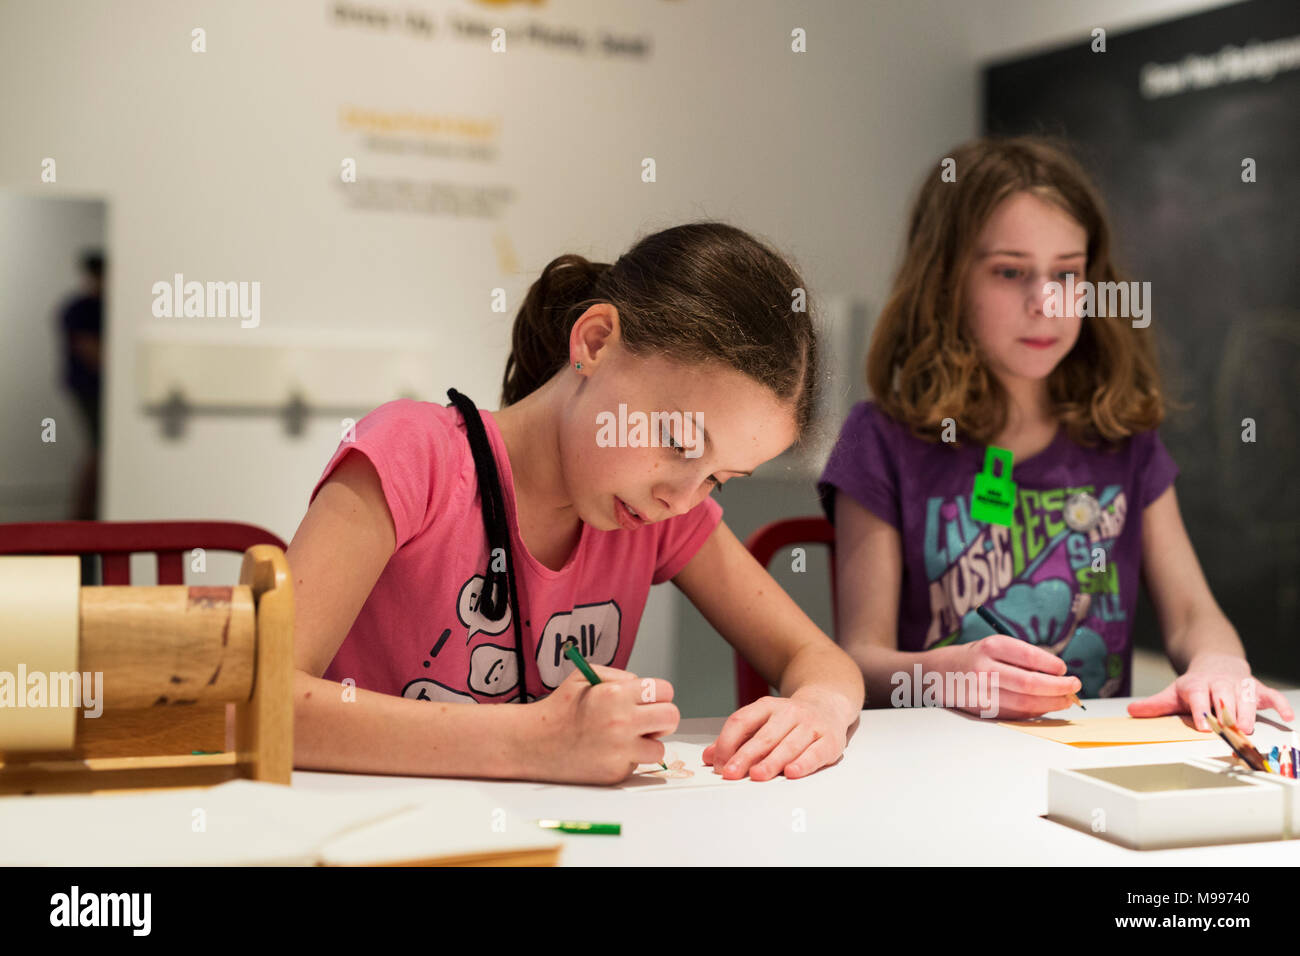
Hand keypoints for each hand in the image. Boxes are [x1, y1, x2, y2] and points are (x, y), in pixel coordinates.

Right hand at [526, 665, 678, 784]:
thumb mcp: (584, 676)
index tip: (649, 700)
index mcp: (615, 694)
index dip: (658, 695)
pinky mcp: (616, 773)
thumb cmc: (560, 708)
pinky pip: (637, 764)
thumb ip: (619, 676)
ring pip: (659, 747)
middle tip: (647, 720)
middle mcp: (622, 722)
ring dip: (647, 742)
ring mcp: (620, 751)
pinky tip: (607, 752)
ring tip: (625, 738)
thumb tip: (645, 688)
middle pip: (671, 717)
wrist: (533, 743)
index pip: (665, 691)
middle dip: (662, 718)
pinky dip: (628, 759)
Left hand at [702, 687, 850, 780]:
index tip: (719, 764)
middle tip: (731, 773)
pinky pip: (815, 753)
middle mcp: (789, 713)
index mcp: (767, 707)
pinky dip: (803, 763)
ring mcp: (810, 725)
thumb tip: (709, 757)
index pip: (741, 721)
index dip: (727, 743)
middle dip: (745, 756)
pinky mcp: (829, 740)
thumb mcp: (761, 721)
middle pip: (763, 736)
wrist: (827, 705)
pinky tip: (791, 772)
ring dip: (771, 762)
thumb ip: (735, 739)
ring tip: (757, 775)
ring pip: (788, 745)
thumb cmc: (789, 720)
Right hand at [943, 635, 1081, 718]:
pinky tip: (1045, 707)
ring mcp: (982, 692)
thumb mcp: (993, 647)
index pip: (1029, 657)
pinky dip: (1035, 711)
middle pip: (1030, 683)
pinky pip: (1015, 713)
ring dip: (1051, 703)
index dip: (1052, 665)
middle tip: (1075, 686)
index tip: (1064, 669)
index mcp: (990, 647)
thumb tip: (1057, 675)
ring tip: (1066, 700)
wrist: (937, 672)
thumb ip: (1021, 659)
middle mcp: (984, 668)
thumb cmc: (973, 657)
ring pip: (1025, 702)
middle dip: (1059, 687)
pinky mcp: (981, 710)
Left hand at [1128, 652, 1294, 733]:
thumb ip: (1155, 705)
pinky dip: (1280, 704)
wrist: (1216, 664)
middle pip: (1224, 696)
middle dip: (1226, 712)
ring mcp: (1240, 685)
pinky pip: (1271, 695)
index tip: (1203, 726)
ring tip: (1248, 729)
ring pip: (1246, 697)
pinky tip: (1287, 717)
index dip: (1201, 710)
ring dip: (1248, 712)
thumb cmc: (1194, 686)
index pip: (1198, 696)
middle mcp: (1220, 684)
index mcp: (1197, 685)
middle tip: (1229, 729)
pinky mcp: (1257, 689)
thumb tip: (1131, 711)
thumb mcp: (1173, 693)